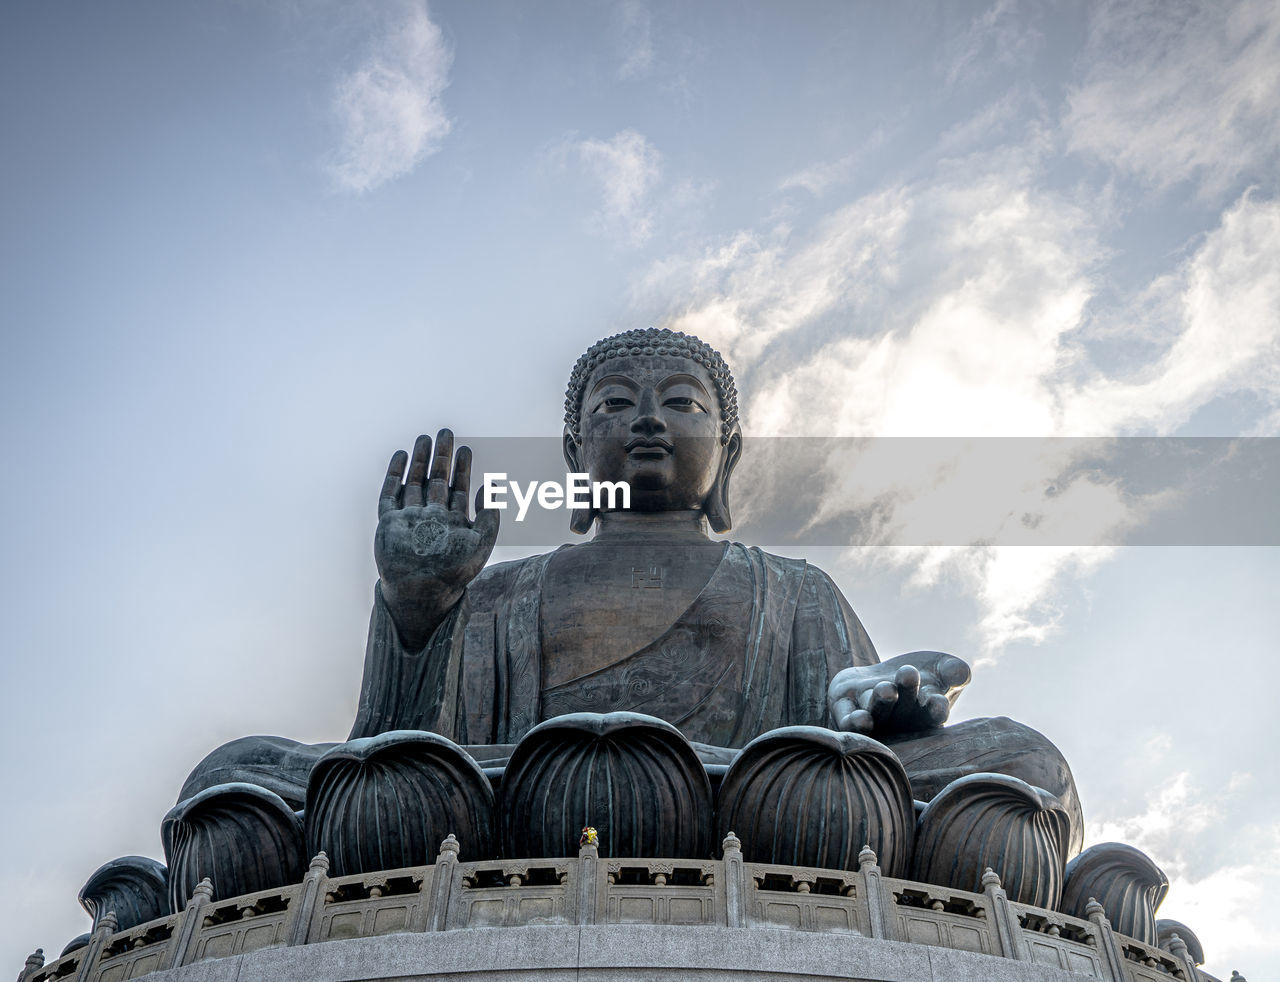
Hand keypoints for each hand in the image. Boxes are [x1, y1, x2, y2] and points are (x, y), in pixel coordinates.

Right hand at [375, 429, 499, 647]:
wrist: (422, 591)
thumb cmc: (454, 572)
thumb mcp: (482, 542)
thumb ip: (490, 515)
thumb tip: (492, 486)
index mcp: (452, 522)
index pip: (458, 488)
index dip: (463, 468)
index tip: (466, 449)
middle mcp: (430, 517)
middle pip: (436, 479)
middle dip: (441, 457)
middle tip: (446, 433)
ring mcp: (409, 518)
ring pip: (414, 482)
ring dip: (419, 460)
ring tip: (424, 438)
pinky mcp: (389, 522)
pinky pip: (390, 494)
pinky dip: (394, 474)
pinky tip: (401, 456)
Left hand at [828, 651, 970, 735]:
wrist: (883, 676)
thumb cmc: (923, 676)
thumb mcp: (942, 669)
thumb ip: (954, 671)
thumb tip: (959, 672)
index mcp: (926, 713)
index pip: (934, 712)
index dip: (936, 708)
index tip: (939, 702)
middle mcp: (899, 720)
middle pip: (903, 708)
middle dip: (906, 691)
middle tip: (909, 674)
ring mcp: (872, 716)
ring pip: (876, 712)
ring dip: (881, 703)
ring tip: (886, 689)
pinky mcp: (845, 709)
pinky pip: (847, 719)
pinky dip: (853, 721)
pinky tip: (859, 719)